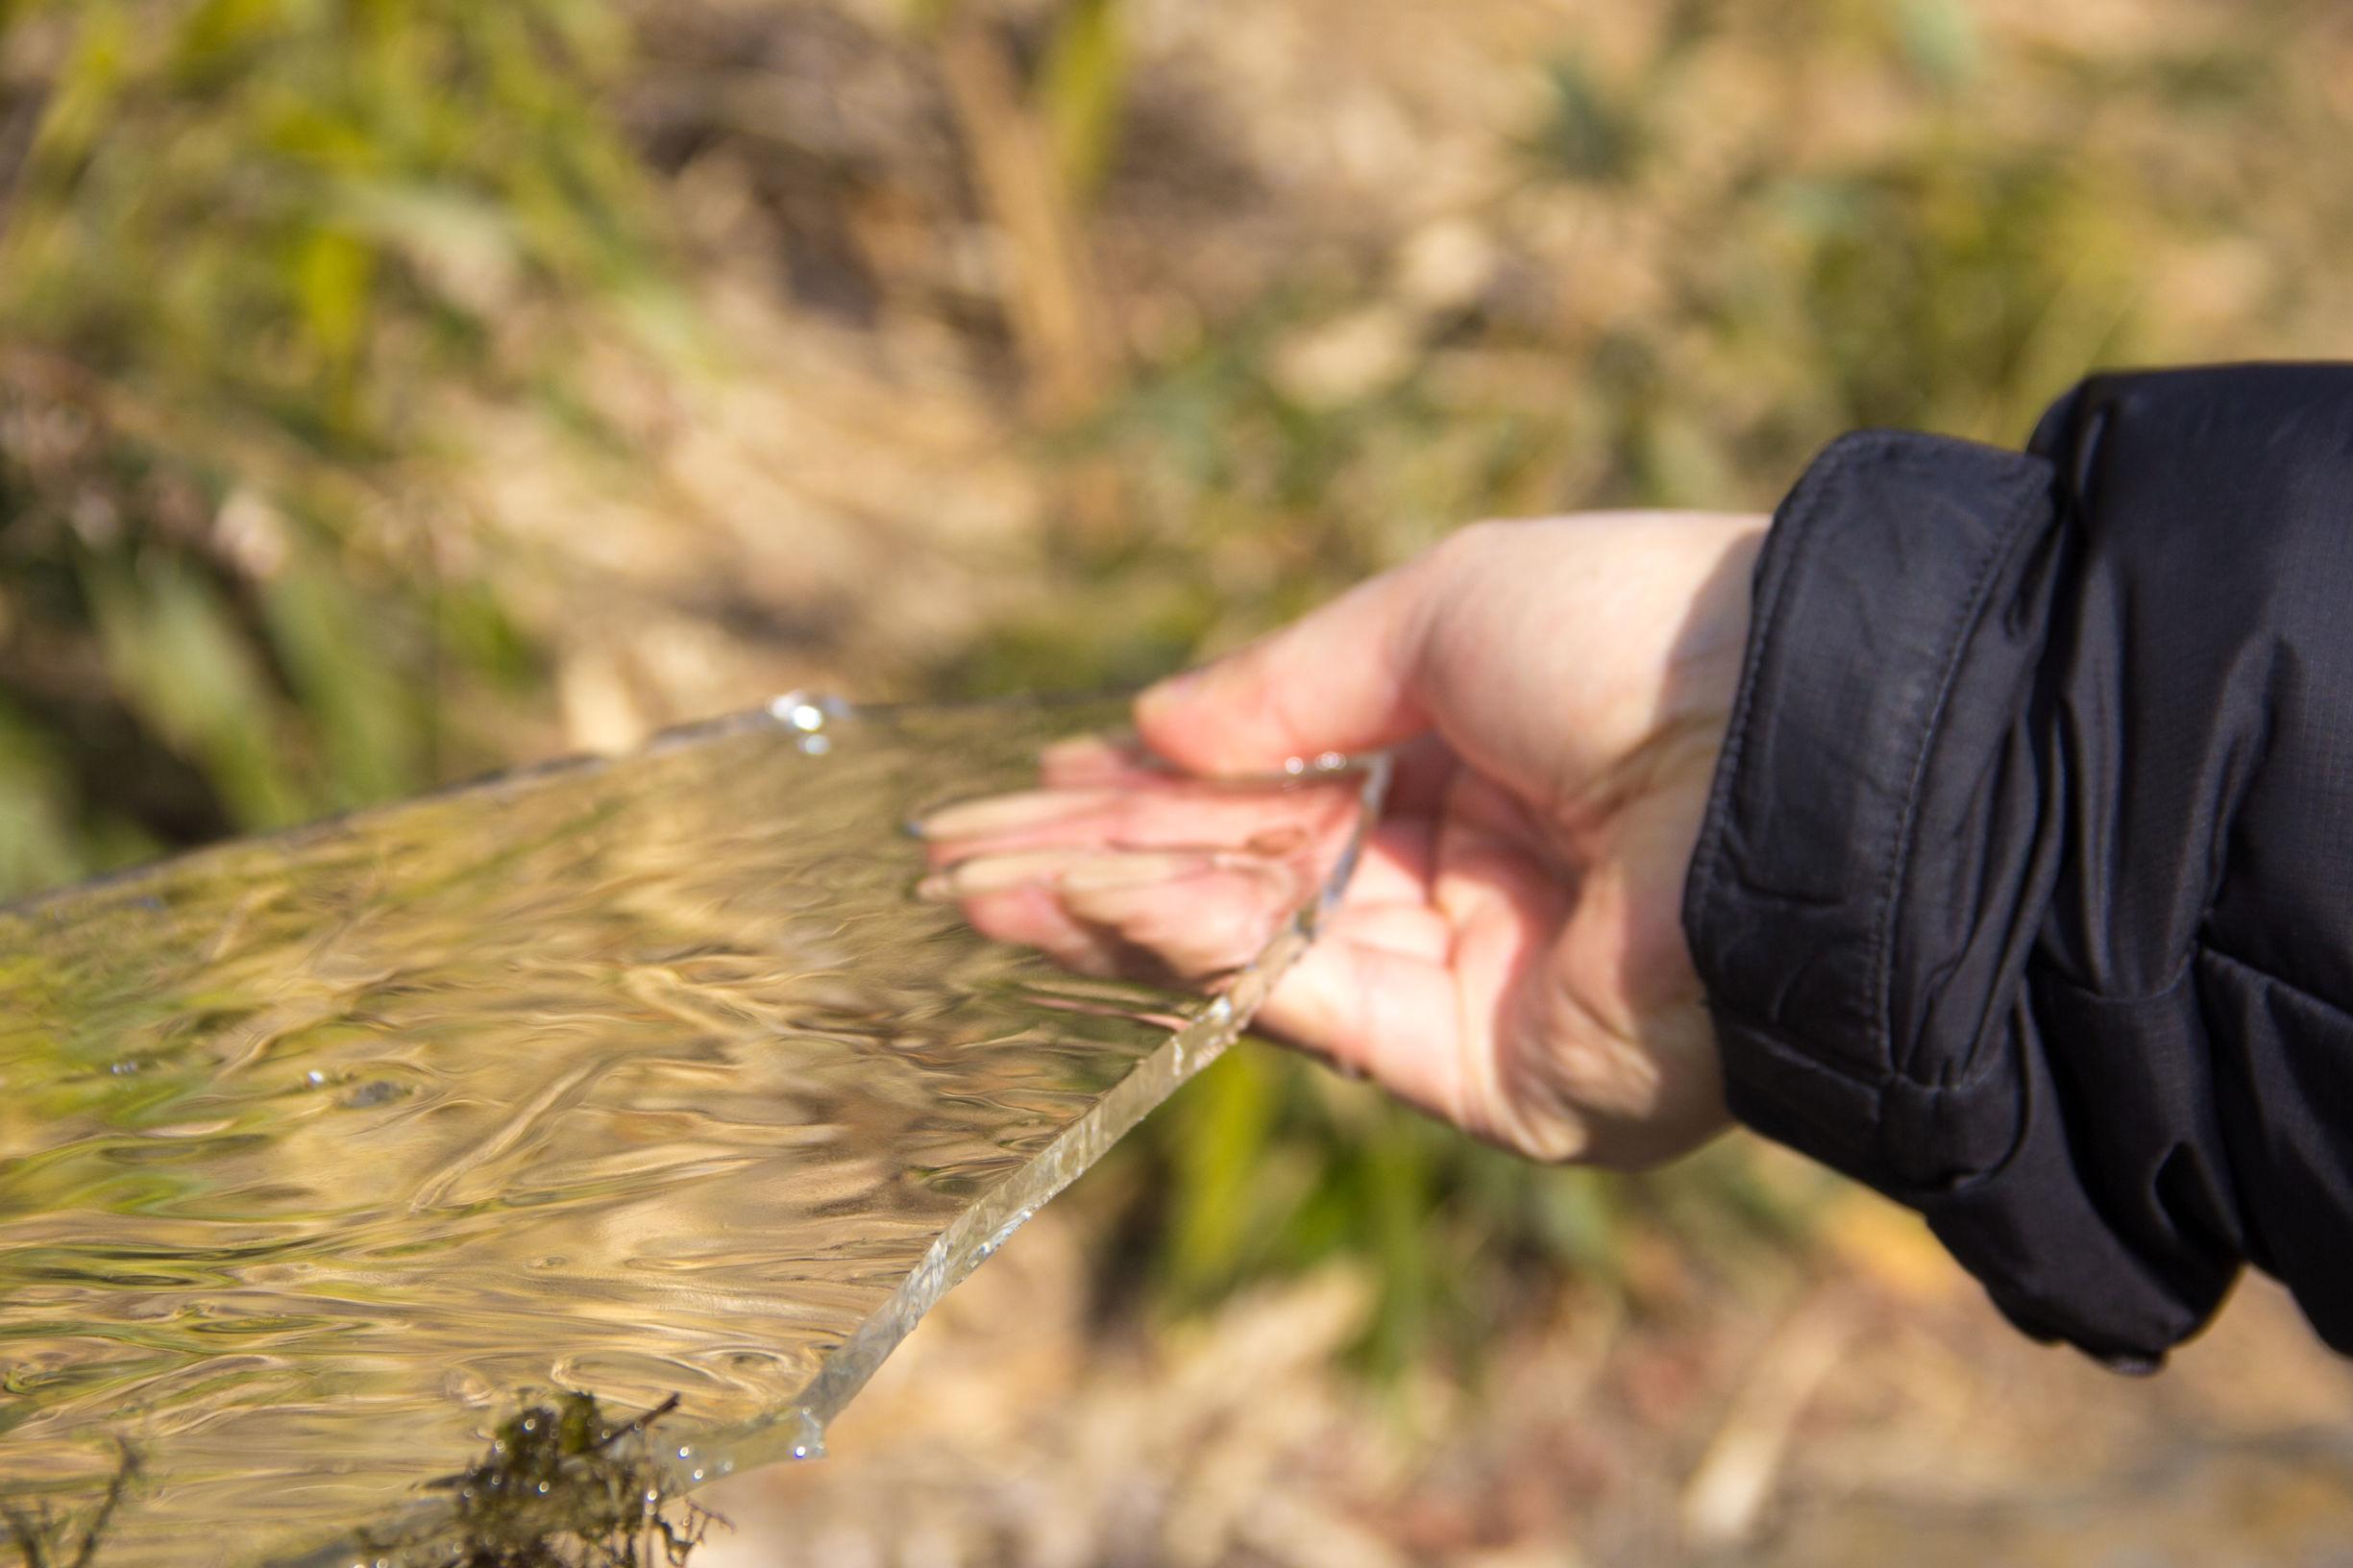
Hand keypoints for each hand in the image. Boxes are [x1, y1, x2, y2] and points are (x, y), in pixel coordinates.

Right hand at [920, 513, 1765, 1168]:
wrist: (1798, 757)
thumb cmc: (1637, 639)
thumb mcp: (1444, 607)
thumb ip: (1291, 677)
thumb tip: (1154, 724)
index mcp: (1472, 752)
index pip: (1275, 782)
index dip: (1150, 782)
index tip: (1035, 780)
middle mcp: (1463, 871)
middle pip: (1242, 877)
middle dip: (1095, 863)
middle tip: (952, 859)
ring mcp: (1470, 979)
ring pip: (1255, 952)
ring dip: (1114, 913)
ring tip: (984, 886)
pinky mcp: (1483, 1076)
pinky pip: (1311, 1007)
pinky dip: (1199, 954)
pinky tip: (1098, 898)